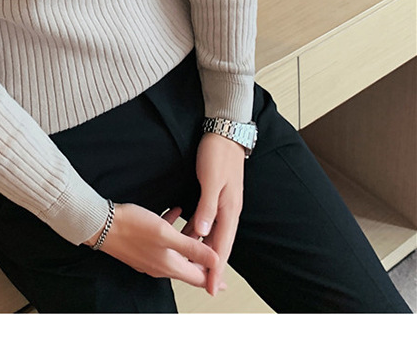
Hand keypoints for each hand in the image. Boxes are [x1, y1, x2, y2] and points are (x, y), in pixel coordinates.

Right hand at [83, 201, 226, 293]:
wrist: (101, 224)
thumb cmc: (131, 227)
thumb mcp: (165, 234)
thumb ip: (192, 247)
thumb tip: (216, 260)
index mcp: (170, 266)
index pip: (199, 278)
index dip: (215, 276)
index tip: (226, 277)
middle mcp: (160, 266)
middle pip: (189, 266)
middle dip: (203, 257)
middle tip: (215, 247)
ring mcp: (150, 257)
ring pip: (177, 253)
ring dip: (189, 241)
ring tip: (198, 227)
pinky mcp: (142, 247)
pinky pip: (164, 243)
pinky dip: (173, 231)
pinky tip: (175, 213)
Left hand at [181, 131, 245, 295]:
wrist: (225, 131)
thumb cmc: (218, 153)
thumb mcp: (211, 180)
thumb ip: (207, 208)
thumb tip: (203, 234)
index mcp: (229, 209)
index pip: (222, 246)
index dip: (216, 268)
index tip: (211, 287)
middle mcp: (229, 210)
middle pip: (220, 244)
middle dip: (212, 266)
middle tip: (206, 286)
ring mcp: (223, 203)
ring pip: (213, 234)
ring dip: (203, 249)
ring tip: (193, 265)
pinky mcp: (216, 195)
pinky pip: (207, 221)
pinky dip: (199, 232)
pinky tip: (188, 236)